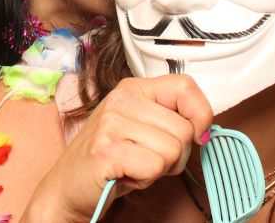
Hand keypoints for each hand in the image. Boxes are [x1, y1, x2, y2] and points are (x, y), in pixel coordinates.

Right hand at [22, 75, 212, 222]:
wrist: (68, 187)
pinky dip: (145, 179)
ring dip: (159, 169)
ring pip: (173, 150)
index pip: (186, 86)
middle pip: (184, 129)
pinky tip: (125, 174)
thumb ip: (170, 118)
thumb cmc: (111, 159)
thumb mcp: (141, 128)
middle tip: (147, 159)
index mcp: (132, 88)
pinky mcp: (106, 151)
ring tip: (134, 166)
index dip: (201, 115)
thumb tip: (205, 129)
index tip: (195, 135)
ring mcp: (110, 124)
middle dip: (176, 155)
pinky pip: (154, 167)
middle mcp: (120, 100)